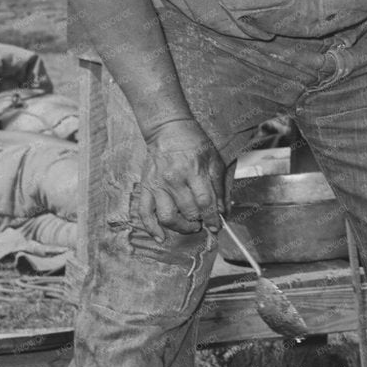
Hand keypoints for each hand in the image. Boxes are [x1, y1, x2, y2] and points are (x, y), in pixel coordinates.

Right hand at [135, 119, 225, 239]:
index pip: (205, 202)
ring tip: (190, 225)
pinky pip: (144, 213)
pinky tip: (161, 236)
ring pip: (167, 217)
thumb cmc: (194, 143)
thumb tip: (221, 210)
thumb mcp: (214, 159)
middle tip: (203, 221)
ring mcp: (157, 184)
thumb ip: (219, 186)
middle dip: (199, 221)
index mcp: (193, 170)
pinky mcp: (146, 187)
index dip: (212, 218)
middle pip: (188, 211)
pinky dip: (151, 228)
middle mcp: (174, 179)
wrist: (167, 129)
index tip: (216, 226)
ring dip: (181, 227)